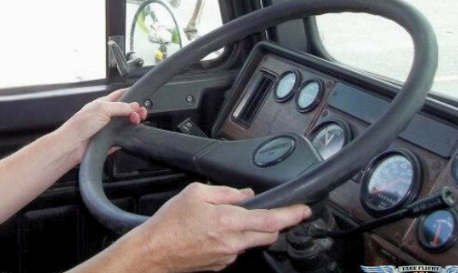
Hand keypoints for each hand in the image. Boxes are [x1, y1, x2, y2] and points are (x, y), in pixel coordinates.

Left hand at [58, 89, 147, 165]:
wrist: (72, 145)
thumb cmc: (81, 124)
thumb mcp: (102, 109)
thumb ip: (120, 106)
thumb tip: (134, 105)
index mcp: (103, 104)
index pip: (119, 95)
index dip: (130, 95)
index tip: (141, 97)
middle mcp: (106, 115)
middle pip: (125, 111)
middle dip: (135, 111)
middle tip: (141, 114)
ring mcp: (107, 128)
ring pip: (125, 125)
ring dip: (133, 123)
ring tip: (136, 123)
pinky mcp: (109, 141)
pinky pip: (122, 138)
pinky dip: (128, 137)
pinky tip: (132, 135)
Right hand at [127, 183, 311, 272]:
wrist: (154, 251)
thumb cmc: (170, 222)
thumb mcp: (195, 193)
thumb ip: (225, 192)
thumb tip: (246, 194)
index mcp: (228, 221)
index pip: (270, 220)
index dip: (291, 215)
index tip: (304, 210)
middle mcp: (232, 243)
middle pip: (268, 234)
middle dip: (273, 223)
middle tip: (266, 210)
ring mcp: (227, 257)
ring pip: (251, 242)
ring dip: (250, 230)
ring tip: (226, 219)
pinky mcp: (220, 265)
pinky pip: (236, 250)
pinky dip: (234, 239)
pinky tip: (213, 232)